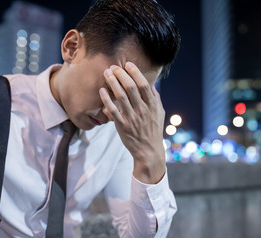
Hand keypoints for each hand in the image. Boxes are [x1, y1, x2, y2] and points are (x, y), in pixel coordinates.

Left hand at [99, 62, 165, 183]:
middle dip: (121, 75)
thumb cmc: (153, 130)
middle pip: (131, 88)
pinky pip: (113, 110)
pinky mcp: (122, 125)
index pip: (144, 85)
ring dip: (113, 83)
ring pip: (121, 97)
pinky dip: (107, 100)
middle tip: (113, 67)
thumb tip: (150, 84)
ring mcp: (132, 118)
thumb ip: (155, 98)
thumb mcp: (159, 113)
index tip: (128, 64)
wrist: (148, 150)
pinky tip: (102, 91)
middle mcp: (142, 110)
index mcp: (152, 105)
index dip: (135, 73)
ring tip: (107, 73)